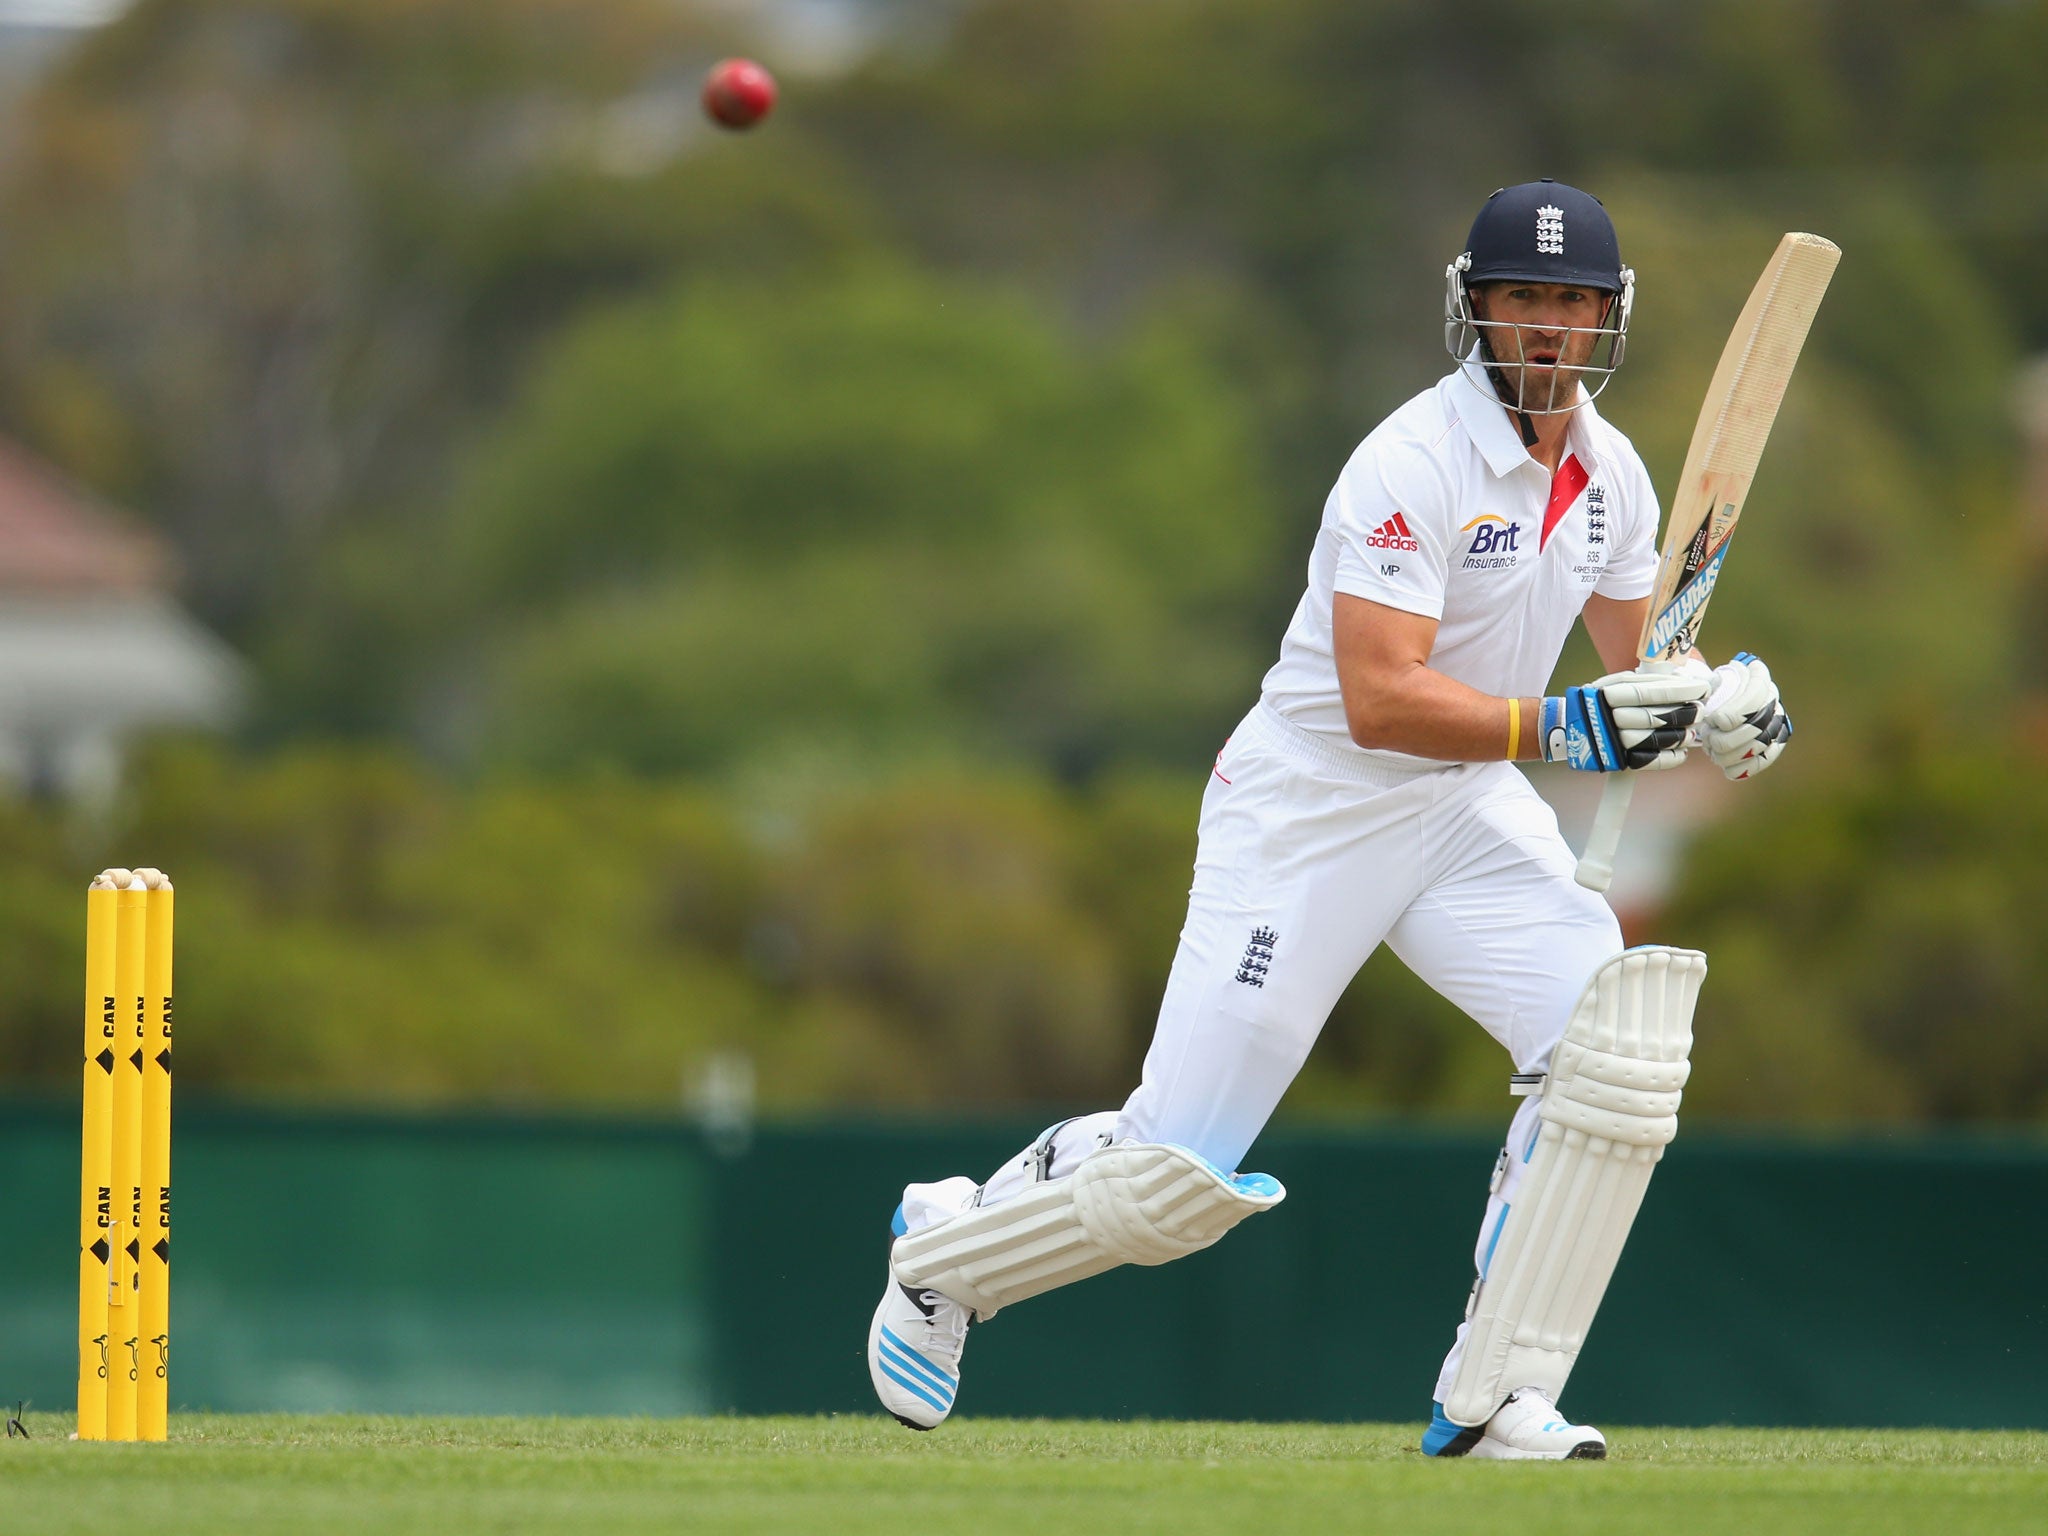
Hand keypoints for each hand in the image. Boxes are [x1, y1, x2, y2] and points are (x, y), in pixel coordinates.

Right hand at [1540, 665, 1708, 771]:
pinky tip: (1681, 752)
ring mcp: (1612, 742)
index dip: (1680, 691)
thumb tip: (1686, 683)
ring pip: (1655, 740)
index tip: (1702, 689)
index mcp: (1607, 694)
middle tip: (1699, 710)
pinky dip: (1670, 758)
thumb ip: (1647, 682)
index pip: (1650, 692)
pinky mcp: (1617, 762)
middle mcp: (1608, 718)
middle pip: (1656, 718)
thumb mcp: (1616, 683)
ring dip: (1680, 737)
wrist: (1569, 729)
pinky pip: (1649, 762)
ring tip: (1692, 732)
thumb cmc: (1601, 701)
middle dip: (1684, 714)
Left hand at [1701, 652, 1790, 779]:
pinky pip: (1766, 759)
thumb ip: (1699, 680)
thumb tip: (1691, 680)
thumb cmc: (1707, 690)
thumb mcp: (1702, 679)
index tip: (1714, 720)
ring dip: (1733, 755)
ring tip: (1714, 755)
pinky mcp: (1775, 742)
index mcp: (1757, 676)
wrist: (1720, 701)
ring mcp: (1776, 721)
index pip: (1754, 696)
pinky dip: (1746, 768)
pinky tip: (1728, 770)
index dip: (1733, 713)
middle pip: (1757, 725)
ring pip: (1761, 744)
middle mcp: (1772, 698)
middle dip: (1728, 739)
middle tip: (1709, 741)